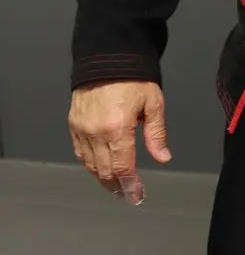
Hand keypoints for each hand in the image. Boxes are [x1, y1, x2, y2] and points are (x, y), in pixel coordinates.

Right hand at [68, 80, 170, 203]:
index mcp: (117, 129)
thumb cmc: (133, 78)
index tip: (137, 196)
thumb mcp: (153, 104)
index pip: (122, 167)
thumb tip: (162, 158)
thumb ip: (156, 134)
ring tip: (116, 185)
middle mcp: (95, 132)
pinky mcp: (73, 124)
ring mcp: (81, 129)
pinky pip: (79, 151)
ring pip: (89, 164)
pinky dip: (89, 163)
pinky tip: (100, 167)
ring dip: (103, 178)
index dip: (130, 186)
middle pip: (104, 170)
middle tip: (128, 194)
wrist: (106, 57)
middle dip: (117, 186)